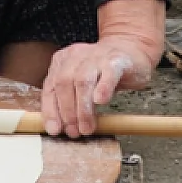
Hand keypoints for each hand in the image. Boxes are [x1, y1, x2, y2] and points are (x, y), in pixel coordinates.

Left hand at [40, 0, 165, 138]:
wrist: (130, 50)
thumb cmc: (103, 72)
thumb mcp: (81, 83)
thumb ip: (69, 99)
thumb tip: (60, 127)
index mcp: (62, 61)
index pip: (51, 87)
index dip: (51, 110)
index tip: (55, 130)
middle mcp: (76, 56)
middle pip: (64, 83)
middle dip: (67, 112)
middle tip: (74, 132)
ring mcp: (96, 56)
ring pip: (83, 81)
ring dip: (83, 108)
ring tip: (87, 127)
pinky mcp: (117, 60)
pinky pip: (108, 74)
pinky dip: (103, 88)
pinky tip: (101, 102)